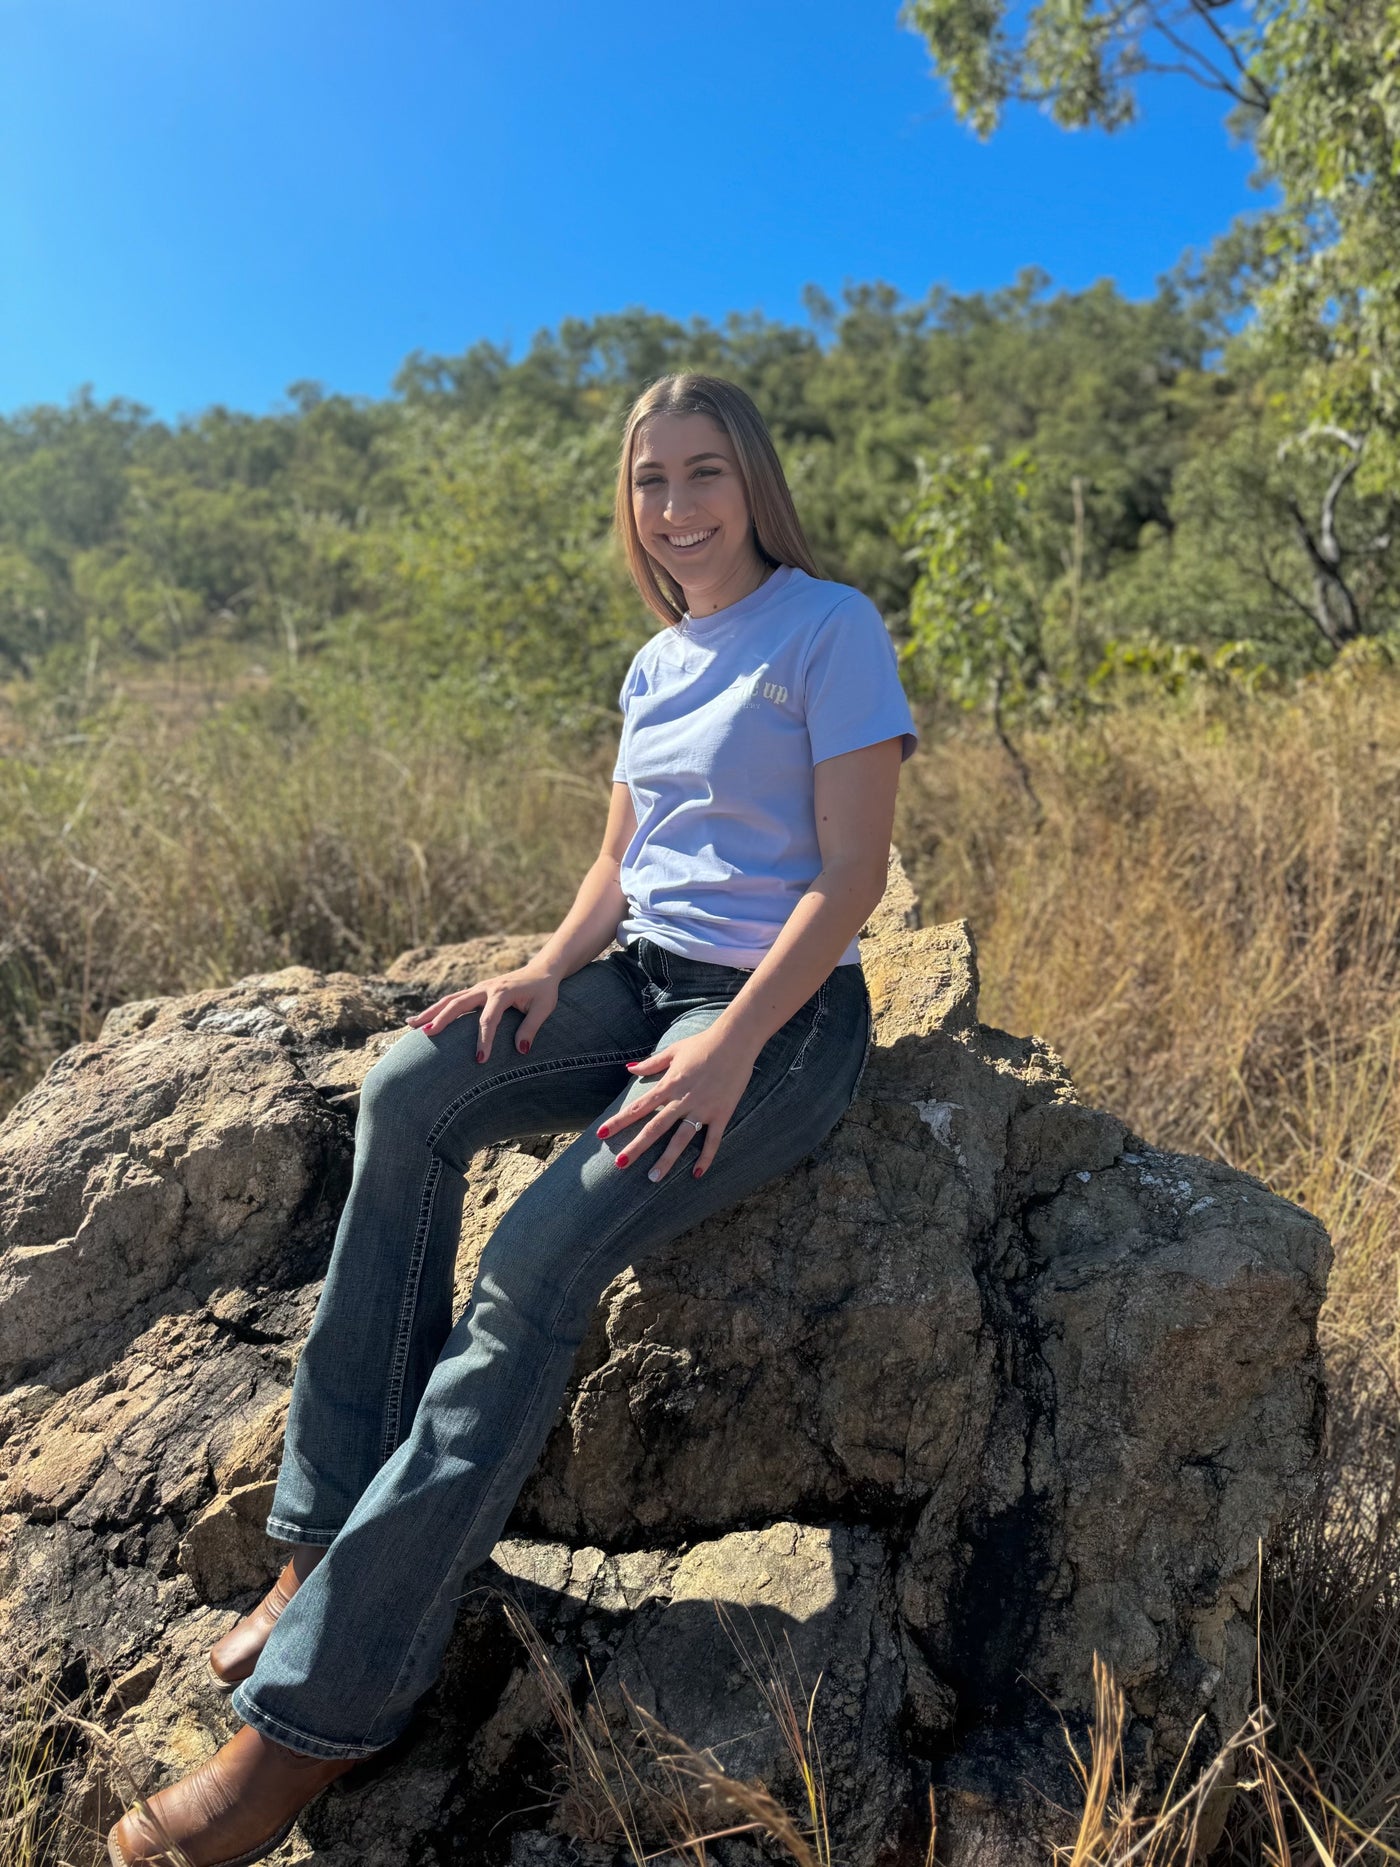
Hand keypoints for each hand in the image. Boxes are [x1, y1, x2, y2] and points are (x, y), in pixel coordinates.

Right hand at [406, 963, 561, 1060]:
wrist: (541, 971)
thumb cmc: (543, 992)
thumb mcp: (544, 1008)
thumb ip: (531, 1027)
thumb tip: (520, 1050)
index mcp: (502, 993)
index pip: (488, 1019)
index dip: (484, 1040)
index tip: (480, 1060)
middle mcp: (485, 988)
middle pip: (457, 1004)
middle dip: (441, 1019)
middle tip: (427, 1035)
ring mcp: (478, 988)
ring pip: (449, 1000)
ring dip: (430, 1012)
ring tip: (410, 1025)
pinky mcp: (475, 992)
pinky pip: (452, 1000)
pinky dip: (436, 1009)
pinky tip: (422, 1020)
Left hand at [596, 1026, 757, 1181]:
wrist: (736, 1040)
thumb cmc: (703, 1043)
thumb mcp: (673, 1051)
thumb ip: (651, 1063)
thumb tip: (629, 1068)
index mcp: (669, 1085)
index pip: (639, 1107)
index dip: (619, 1121)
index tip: (601, 1134)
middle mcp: (683, 1100)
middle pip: (655, 1127)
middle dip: (636, 1147)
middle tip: (620, 1164)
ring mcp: (703, 1109)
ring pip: (681, 1139)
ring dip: (667, 1159)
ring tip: (653, 1178)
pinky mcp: (722, 1114)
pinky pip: (712, 1140)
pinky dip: (705, 1158)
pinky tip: (697, 1174)